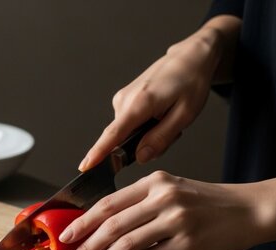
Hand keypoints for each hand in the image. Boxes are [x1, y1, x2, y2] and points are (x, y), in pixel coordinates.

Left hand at [58, 171, 272, 249]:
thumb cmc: (206, 201)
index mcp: (153, 181)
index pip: (108, 203)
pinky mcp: (187, 244)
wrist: (248, 209)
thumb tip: (101, 223)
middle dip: (86, 245)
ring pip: (126, 243)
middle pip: (112, 224)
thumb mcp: (171, 189)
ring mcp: (175, 221)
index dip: (83, 221)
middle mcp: (162, 198)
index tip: (66, 236)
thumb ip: (139, 201)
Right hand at [79, 16, 240, 171]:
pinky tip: (160, 114)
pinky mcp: (124, 99)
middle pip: (124, 139)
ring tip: (168, 118)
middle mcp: (125, 100)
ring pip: (128, 133)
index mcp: (139, 103)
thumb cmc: (191, 81)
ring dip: (148, 134)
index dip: (98, 153)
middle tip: (172, 132)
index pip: (113, 134)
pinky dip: (144, 125)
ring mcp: (122, 98)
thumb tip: (140, 157)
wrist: (189, 57)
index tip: (85, 166)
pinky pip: (129, 124)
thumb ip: (161, 138)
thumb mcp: (185, 115)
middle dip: (145, 144)